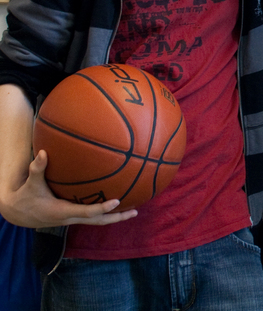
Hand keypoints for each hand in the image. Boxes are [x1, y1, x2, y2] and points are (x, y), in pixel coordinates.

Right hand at [0, 150, 136, 227]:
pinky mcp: (72, 217)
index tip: (117, 201)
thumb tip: (42, 152)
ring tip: (133, 210)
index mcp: (62, 211)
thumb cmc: (26, 197)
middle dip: (116, 217)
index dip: (102, 208)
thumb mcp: (30, 183)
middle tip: (135, 212)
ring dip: (114, 217)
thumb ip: (37, 169)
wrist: (17, 214)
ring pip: (97, 221)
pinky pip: (92, 216)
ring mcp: (72, 219)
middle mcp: (70, 218)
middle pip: (97, 221)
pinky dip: (104, 212)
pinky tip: (116, 203)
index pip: (86, 212)